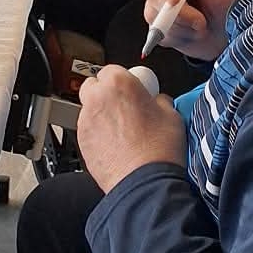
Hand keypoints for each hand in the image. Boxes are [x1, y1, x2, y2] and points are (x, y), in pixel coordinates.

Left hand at [76, 65, 185, 191]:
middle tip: (123, 106)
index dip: (122, 80)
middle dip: (105, 93)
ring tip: (121, 130)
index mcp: (119, 83)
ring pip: (89, 109)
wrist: (145, 182)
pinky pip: (88, 130)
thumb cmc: (159, 149)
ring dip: (100, 114)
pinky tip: (115, 145)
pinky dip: (97, 133)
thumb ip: (159, 100)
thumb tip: (157, 101)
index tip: (131, 90)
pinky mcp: (81, 140)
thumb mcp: (171, 114)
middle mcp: (97, 98)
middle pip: (93, 86)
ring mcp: (86, 120)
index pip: (112, 69)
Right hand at [144, 0, 244, 62]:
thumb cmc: (231, 4)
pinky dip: (179, 37)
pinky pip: (159, 33)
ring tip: (201, 24)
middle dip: (180, 13)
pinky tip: (192, 33)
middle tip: (201, 20)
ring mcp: (161, 5)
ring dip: (183, 26)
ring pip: (157, 17)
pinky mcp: (160, 24)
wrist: (233, 33)